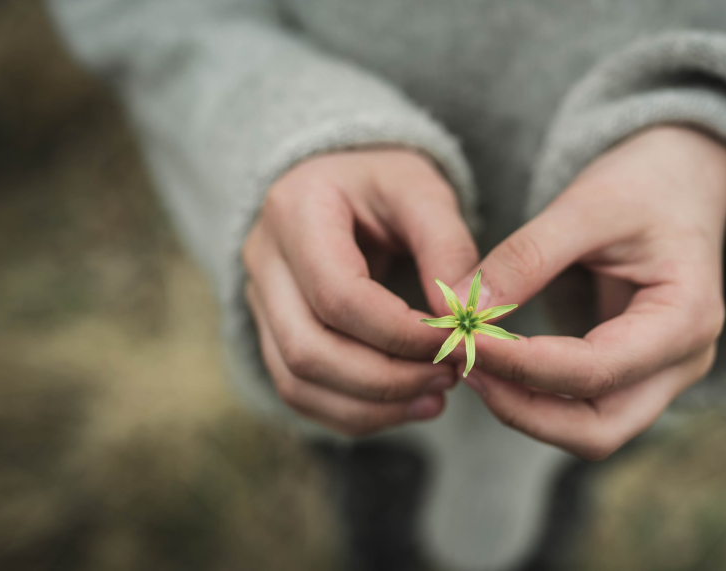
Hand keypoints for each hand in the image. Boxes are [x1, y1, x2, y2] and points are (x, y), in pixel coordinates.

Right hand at [242, 149, 478, 435]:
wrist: (343, 183)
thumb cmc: (387, 183)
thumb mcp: (424, 191)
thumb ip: (448, 248)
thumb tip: (467, 320)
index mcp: (295, 211)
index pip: (338, 296)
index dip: (400, 333)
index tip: (457, 341)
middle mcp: (263, 260)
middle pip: (308, 350)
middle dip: (387, 380)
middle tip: (450, 376)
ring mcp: (259, 302)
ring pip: (298, 383)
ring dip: (372, 406)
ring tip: (436, 397)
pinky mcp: (271, 334)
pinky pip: (300, 393)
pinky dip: (355, 413)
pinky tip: (408, 405)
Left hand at [454, 126, 725, 459]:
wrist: (680, 177)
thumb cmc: (643, 183)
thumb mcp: (587, 204)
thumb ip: (528, 257)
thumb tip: (462, 309)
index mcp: (687, 318)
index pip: (597, 371)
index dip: (522, 365)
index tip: (462, 339)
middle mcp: (683, 363)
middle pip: (598, 430)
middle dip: (522, 409)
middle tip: (460, 362)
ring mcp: (661, 376)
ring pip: (589, 431)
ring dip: (523, 410)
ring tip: (468, 360)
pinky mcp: (633, 375)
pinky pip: (581, 409)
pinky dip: (533, 397)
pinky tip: (491, 362)